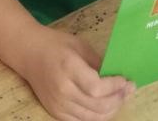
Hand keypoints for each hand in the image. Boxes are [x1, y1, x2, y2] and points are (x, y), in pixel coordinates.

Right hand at [15, 26, 132, 120]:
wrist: (28, 53)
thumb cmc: (56, 45)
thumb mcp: (80, 46)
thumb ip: (98, 63)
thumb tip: (117, 77)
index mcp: (69, 68)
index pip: (97, 88)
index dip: (115, 87)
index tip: (126, 81)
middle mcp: (63, 89)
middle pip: (97, 105)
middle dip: (118, 99)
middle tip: (128, 90)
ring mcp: (58, 104)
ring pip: (91, 117)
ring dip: (110, 110)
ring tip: (119, 99)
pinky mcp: (54, 112)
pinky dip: (96, 117)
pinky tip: (104, 107)